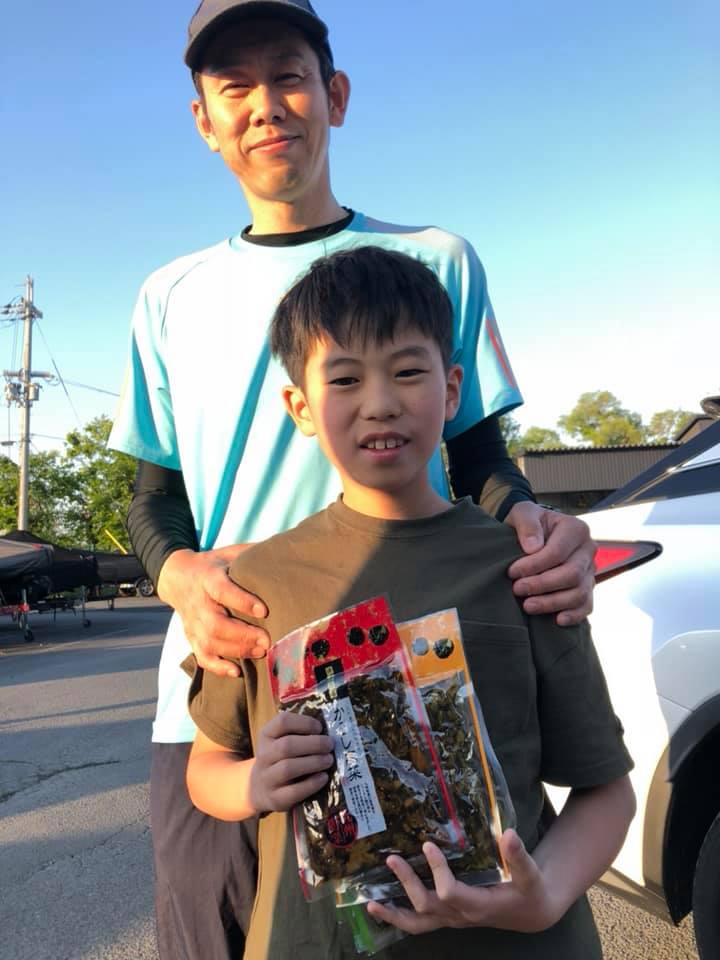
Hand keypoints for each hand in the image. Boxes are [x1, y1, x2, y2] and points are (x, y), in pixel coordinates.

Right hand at [157, 546, 269, 676]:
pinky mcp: (191, 636)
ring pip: (209, 642)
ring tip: (260, 652)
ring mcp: (193, 622)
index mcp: (208, 578)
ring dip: (235, 651)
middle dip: (242, 635)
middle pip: (216, 624)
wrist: (177, 577)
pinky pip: (201, 656)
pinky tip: (237, 671)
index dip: (242, 601)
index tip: (264, 610)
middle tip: (267, 640)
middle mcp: (199, 602)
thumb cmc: (214, 565)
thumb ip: (252, 554)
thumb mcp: (230, 553)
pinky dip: (217, 667)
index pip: (223, 590)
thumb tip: (283, 553)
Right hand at [250, 712, 333, 813]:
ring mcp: (266, 779)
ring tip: (329, 760)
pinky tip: (324, 778)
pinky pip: (293, 791)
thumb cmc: (279, 759)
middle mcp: (263, 756)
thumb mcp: (281, 742)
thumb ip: (300, 734)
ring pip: (288, 768)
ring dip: (313, 762)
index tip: (320, 728)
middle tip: (330, 745)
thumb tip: (330, 731)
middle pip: (286, 746)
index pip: (282, 722)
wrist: (259, 789)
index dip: (304, 722)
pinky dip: (311, 784)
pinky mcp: (274, 799)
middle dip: (313, 744)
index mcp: (266, 736)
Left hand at [366, 830, 559, 934]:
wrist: (531, 911)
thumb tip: (508, 834)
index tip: (428, 845)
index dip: (437, 871)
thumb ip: (519, 856)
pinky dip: (399, 917)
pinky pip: (420, 922)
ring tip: (370, 903)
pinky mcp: (448, 916)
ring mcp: (453, 919)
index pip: (451, 893)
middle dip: (407, 884)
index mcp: (479, 904)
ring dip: (394, 913)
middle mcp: (461, 915)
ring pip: (419, 923)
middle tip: (391, 859)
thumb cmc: (530, 890)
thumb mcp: (530, 873)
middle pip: (427, 907)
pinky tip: (380, 906)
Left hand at [504, 503, 595, 625]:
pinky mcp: (586, 587)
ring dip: (553, 603)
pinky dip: (574, 615)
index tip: (512, 572)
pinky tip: (558, 620)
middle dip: (542, 585)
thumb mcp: (524, 514)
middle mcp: (588, 550)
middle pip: (571, 575)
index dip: (534, 565)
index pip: (557, 553)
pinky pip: (586, 605)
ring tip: (528, 606)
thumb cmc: (528, 523)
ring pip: (579, 593)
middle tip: (517, 590)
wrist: (532, 533)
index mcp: (576, 529)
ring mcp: (589, 570)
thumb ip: (528, 525)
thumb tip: (533, 548)